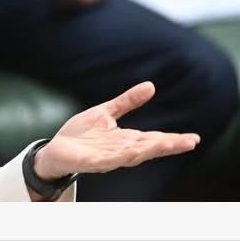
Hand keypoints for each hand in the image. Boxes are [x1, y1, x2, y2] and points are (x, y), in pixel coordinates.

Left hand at [34, 81, 199, 181]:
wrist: (56, 150)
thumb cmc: (81, 135)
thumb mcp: (105, 113)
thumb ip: (127, 102)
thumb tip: (150, 86)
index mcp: (126, 140)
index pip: (153, 139)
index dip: (173, 139)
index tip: (193, 138)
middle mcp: (121, 150)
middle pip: (149, 148)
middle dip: (169, 145)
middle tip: (190, 142)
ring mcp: (108, 158)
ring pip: (133, 155)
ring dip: (151, 149)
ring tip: (168, 143)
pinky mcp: (93, 162)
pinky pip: (110, 159)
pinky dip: (122, 155)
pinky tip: (133, 151)